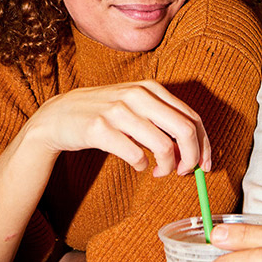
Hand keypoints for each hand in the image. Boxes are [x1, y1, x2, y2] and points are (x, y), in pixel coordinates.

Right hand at [27, 80, 210, 176]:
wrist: (57, 116)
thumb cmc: (104, 115)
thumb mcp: (136, 108)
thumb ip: (164, 122)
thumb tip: (194, 151)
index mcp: (152, 88)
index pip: (192, 118)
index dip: (204, 145)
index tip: (205, 165)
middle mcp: (137, 95)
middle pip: (185, 130)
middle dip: (192, 157)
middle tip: (184, 172)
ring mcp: (118, 110)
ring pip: (164, 146)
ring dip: (167, 166)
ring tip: (159, 171)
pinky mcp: (99, 128)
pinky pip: (136, 155)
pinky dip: (143, 165)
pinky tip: (139, 165)